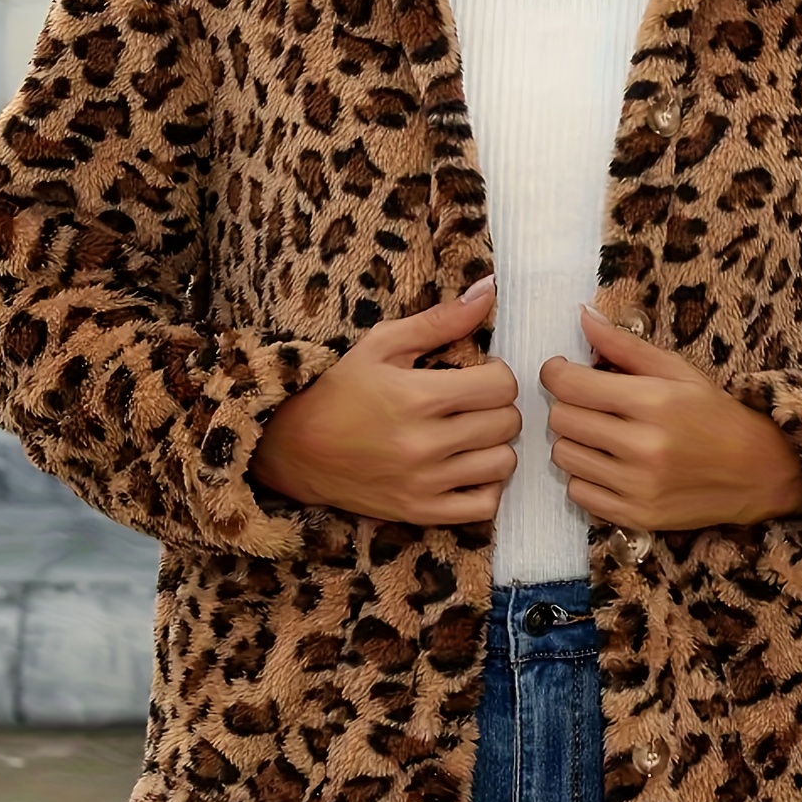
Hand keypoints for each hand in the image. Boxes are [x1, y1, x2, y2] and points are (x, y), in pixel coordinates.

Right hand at [249, 278, 520, 524]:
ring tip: (472, 435)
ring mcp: (423, 483)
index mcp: (417, 397)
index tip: (478, 375)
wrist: (294, 449)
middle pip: (507, 423)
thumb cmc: (340, 390)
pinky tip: (468, 469)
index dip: (497, 374)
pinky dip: (486, 488)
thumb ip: (439, 320)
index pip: (502, 386)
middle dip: (497, 407)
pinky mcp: (419, 512)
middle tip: (473, 404)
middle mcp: (423, 444)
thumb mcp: (381, 345)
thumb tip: (488, 289)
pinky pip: (485, 507)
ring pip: (503, 465)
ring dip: (495, 446)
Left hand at [539, 304, 801, 531]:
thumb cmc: (716, 415)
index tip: (563, 371)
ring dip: (574, 441)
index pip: (569, 385)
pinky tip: (609, 465)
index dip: (556, 373)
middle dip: (568, 405)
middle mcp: (642, 446)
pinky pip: (578, 492)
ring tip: (601, 435)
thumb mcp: (677, 371)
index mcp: (653, 401)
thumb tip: (582, 317)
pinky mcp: (636, 516)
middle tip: (589, 403)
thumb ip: (625, 346)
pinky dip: (585, 477)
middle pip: (560, 420)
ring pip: (563, 456)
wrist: (758, 473)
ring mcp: (638, 486)